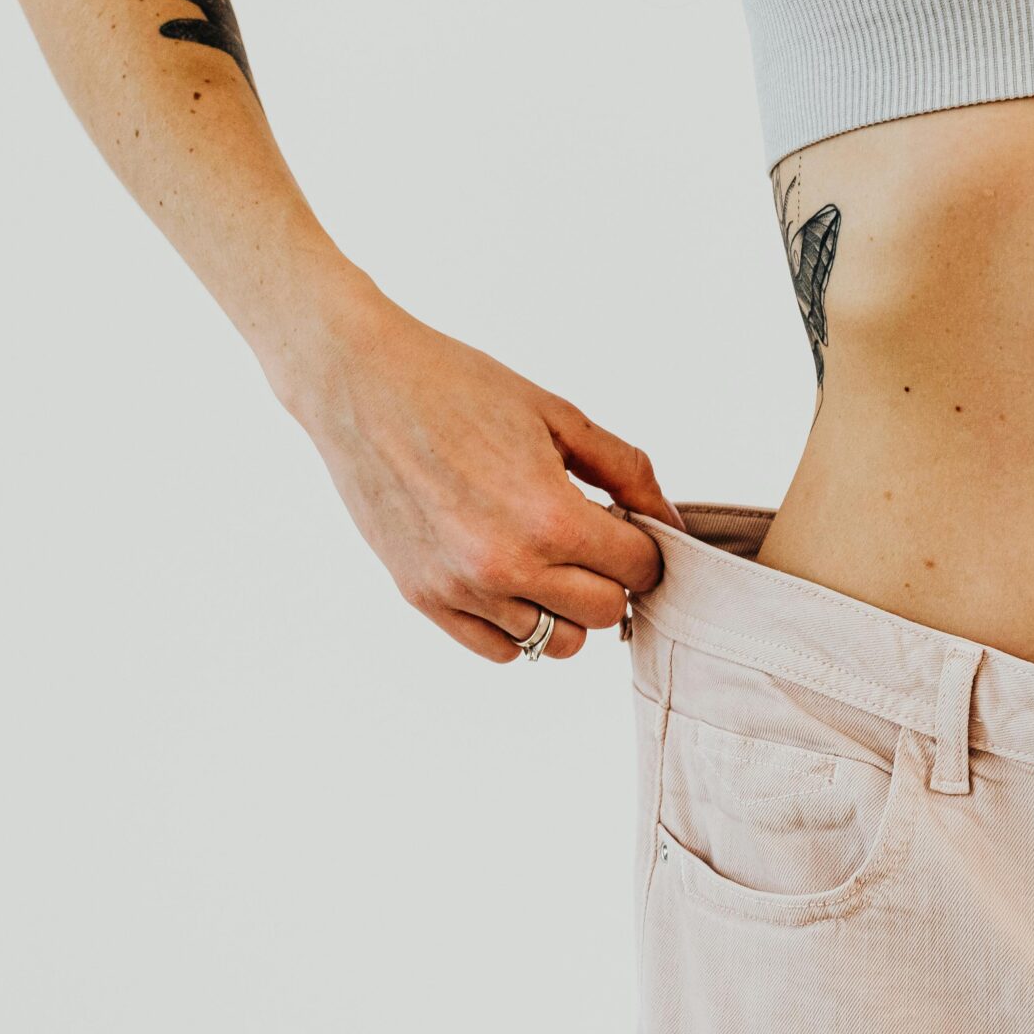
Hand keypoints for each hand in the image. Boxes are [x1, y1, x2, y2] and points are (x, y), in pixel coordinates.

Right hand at [272, 290, 685, 661]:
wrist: (360, 382)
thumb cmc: (460, 388)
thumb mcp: (560, 416)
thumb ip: (628, 472)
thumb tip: (673, 522)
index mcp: (549, 517)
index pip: (640, 569)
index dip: (644, 545)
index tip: (625, 524)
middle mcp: (506, 565)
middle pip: (605, 613)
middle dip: (610, 576)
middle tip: (588, 538)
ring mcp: (462, 588)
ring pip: (557, 642)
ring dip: (566, 606)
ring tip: (547, 557)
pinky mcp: (424, 598)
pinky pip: (500, 650)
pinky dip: (518, 624)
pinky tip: (511, 577)